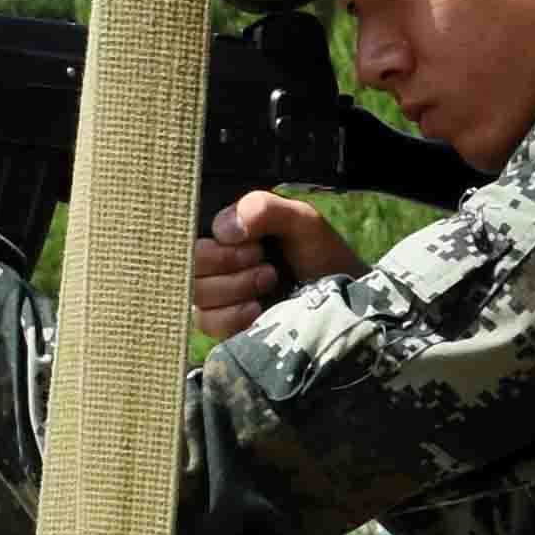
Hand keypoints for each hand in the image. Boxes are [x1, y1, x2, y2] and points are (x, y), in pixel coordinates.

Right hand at [193, 191, 360, 339]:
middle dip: (228, 262)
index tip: (254, 242)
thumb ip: (264, 208)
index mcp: (229, 234)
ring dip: (235, 287)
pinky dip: (232, 315)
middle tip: (264, 262)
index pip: (193, 232)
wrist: (343, 300)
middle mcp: (217, 263)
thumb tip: (226, 230)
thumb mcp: (301, 220)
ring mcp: (218, 296)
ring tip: (269, 281)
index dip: (221, 242)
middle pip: (190, 263)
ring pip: (198, 292)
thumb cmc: (321, 256)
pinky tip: (257, 310)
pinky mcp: (224, 326)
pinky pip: (206, 321)